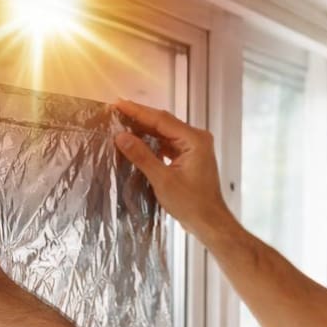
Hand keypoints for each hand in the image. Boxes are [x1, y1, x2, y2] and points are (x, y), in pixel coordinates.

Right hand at [112, 99, 236, 242]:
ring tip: (123, 124)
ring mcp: (194, 147)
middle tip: (117, 111)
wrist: (209, 222)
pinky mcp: (190, 156)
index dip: (138, 111)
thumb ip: (142, 156)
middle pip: (163, 123)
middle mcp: (196, 138)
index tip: (119, 104)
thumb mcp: (163, 180)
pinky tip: (138, 141)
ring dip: (145, 130)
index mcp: (194, 140)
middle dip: (140, 117)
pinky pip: (168, 143)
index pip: (161, 119)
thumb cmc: (191, 203)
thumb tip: (121, 137)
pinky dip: (153, 142)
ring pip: (165, 133)